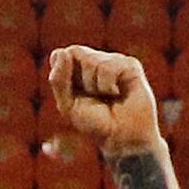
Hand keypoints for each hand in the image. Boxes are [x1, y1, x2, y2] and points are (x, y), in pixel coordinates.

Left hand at [45, 45, 165, 160]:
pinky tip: (118, 93)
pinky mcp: (130, 65)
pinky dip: (108, 85)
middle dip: (79, 80)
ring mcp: (113, 61)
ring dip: (95, 85)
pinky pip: (109, 67)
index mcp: (76, 69)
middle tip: (91, 96)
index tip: (71, 91)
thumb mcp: (68, 105)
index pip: (60, 55)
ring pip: (92, 60)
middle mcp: (95, 61)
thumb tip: (62, 51)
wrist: (121, 137)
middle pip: (75, 51)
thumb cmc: (95, 122)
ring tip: (107, 96)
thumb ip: (59, 81)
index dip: (62, 71)